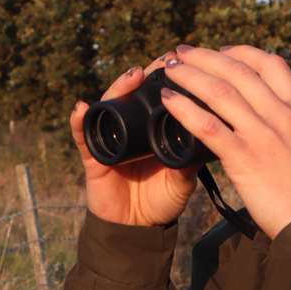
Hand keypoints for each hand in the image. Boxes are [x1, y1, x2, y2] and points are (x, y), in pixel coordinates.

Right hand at [69, 56, 198, 227]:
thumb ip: (192, 157)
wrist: (138, 229)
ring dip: (119, 87)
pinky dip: (79, 121)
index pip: (157, 95)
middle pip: (133, 93)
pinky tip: (82, 108)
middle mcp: (131, 128)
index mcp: (153, 130)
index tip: (184, 61)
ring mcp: (110, 139)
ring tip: (133, 76)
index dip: (169, 78)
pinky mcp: (93, 156)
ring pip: (110, 105)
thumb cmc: (161, 199)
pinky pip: (82, 136)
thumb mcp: (184, 177)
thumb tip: (211, 132)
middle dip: (146, 74)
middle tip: (164, 60)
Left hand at [158, 45, 290, 238]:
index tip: (220, 51)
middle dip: (206, 57)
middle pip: (239, 71)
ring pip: (220, 92)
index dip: (240, 52)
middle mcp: (282, 116)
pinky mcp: (245, 159)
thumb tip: (267, 116)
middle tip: (182, 53)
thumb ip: (289, 126)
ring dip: (189, 75)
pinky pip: (208, 126)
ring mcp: (263, 135)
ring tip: (169, 69)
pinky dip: (184, 109)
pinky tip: (168, 102)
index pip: (271, 64)